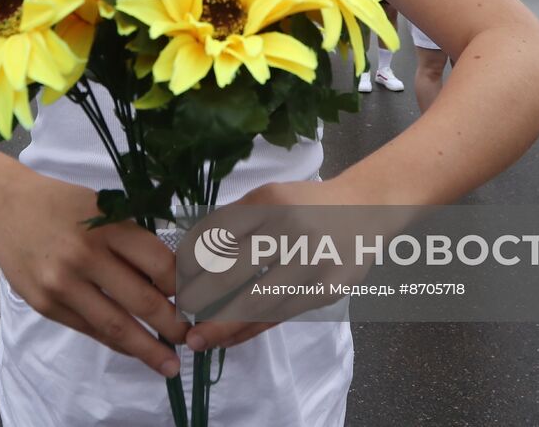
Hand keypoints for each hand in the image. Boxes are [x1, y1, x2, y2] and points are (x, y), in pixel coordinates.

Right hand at [0, 169, 188, 376]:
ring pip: (116, 325)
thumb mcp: (103, 208)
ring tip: (170, 363)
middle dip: (174, 325)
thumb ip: (133, 241)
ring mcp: (63, 284)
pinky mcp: (45, 304)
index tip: (198, 301)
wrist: (4, 207)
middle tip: (192, 339)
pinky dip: (116, 343)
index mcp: (108, 225)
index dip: (184, 288)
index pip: (160, 264)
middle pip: (143, 300)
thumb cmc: (62, 204)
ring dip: (148, 348)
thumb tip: (173, 279)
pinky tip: (134, 350)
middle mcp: (86, 255)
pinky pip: (89, 330)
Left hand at [181, 179, 366, 353]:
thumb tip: (189, 262)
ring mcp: (311, 261)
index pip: (215, 236)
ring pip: (256, 303)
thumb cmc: (306, 205)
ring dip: (221, 326)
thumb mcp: (270, 198)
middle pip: (230, 273)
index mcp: (268, 201)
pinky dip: (251, 331)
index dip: (189, 263)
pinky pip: (281, 316)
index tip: (173, 281)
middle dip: (198, 299)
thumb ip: (236, 224)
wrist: (366, 210)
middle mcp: (290, 228)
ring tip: (197, 339)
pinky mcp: (327, 289)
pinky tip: (229, 339)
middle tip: (177, 314)